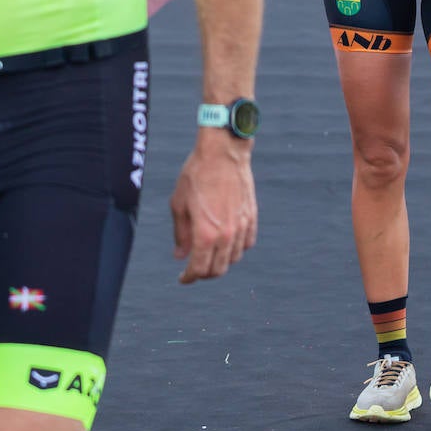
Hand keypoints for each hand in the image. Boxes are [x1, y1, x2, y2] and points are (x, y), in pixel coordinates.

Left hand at [170, 130, 256, 283]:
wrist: (223, 152)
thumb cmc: (196, 174)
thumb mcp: (179, 204)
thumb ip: (181, 234)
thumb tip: (180, 255)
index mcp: (205, 234)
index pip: (198, 269)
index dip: (188, 277)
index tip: (183, 278)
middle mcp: (226, 234)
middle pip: (217, 270)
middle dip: (204, 274)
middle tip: (194, 269)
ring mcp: (241, 226)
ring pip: (233, 258)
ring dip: (220, 262)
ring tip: (209, 254)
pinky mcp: (251, 216)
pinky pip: (247, 243)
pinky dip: (236, 249)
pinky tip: (226, 242)